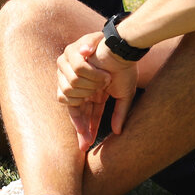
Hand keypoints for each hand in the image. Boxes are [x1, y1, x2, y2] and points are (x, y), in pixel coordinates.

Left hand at [57, 31, 138, 148]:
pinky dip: (89, 75)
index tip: (85, 145)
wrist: (124, 49)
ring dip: (90, 88)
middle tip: (89, 133)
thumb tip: (116, 132)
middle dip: (81, 122)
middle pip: (72, 108)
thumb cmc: (125, 70)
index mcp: (91, 93)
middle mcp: (80, 84)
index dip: (83, 129)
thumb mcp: (124, 96)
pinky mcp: (70, 59)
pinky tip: (101, 74)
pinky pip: (74, 76)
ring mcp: (72, 72)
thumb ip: (119, 114)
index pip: (82, 114)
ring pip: (71, 92)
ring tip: (103, 81)